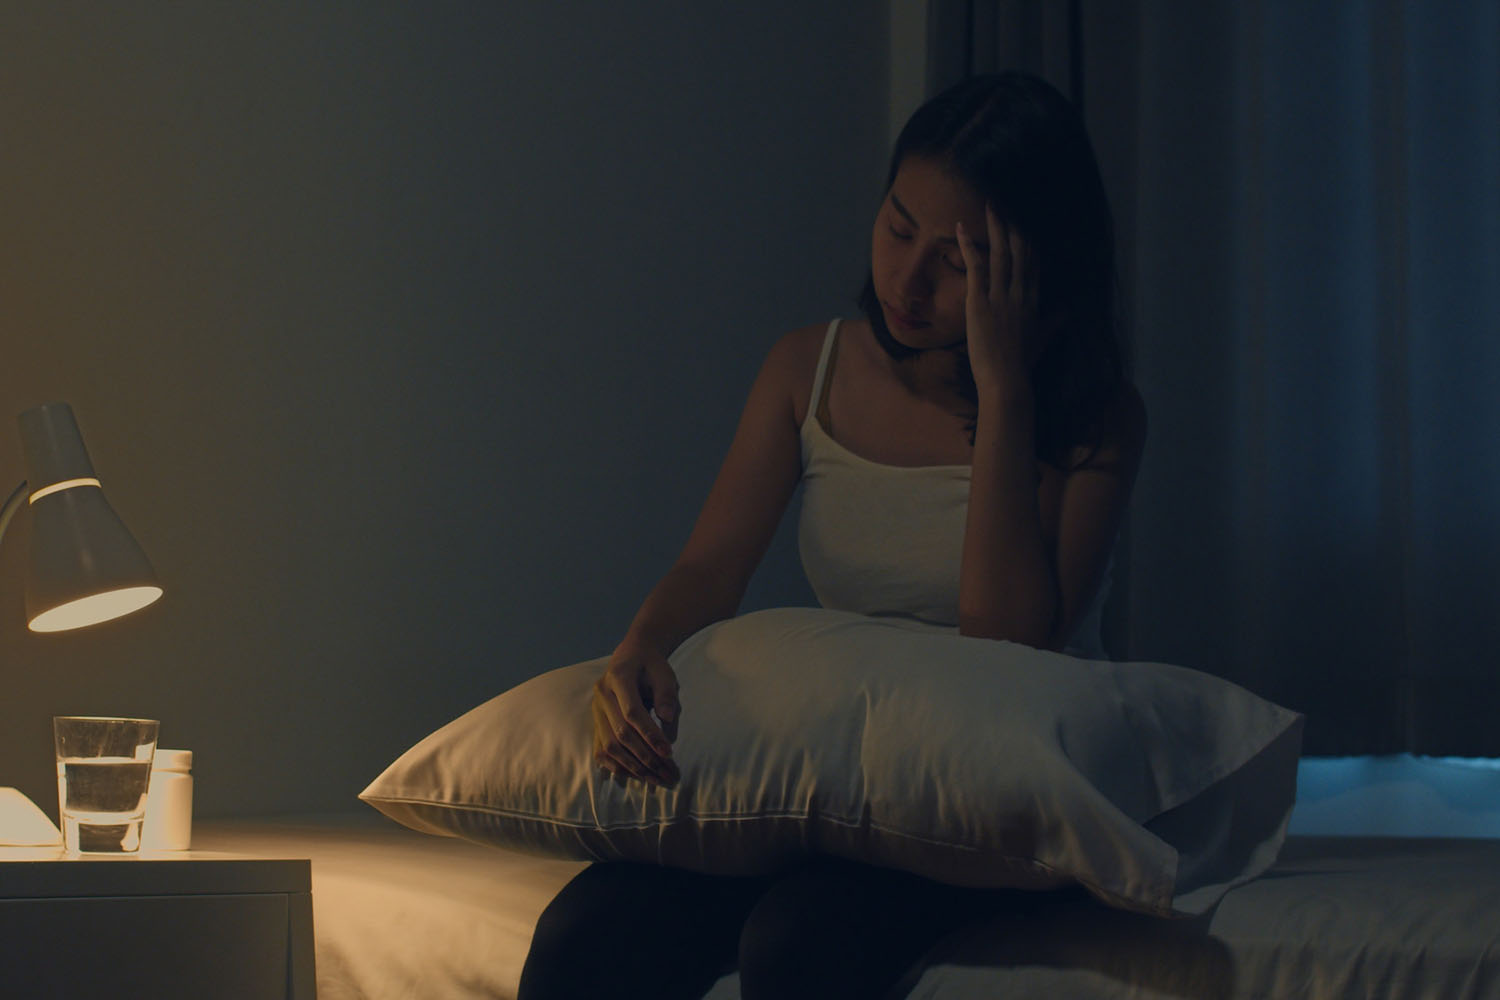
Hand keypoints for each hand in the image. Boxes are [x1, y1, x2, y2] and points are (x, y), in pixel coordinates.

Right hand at [591, 642, 680, 786]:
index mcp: (618, 678)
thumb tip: (667, 720)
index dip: (650, 734)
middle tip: (667, 773)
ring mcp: (595, 711)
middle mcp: (601, 695)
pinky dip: (618, 766)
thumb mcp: (664, 673)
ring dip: (633, 766)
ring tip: (657, 778)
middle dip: (645, 756)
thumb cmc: (651, 666)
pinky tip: (637, 775)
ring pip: (608, 746)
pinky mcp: (595, 723)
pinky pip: (601, 750)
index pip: (632, 713)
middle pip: (619, 733)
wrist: (631, 658)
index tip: (669, 752)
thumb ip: (666, 694)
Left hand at [956, 208, 1040, 395]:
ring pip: (1001, 254)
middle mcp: (1020, 293)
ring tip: (991, 207)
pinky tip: (960, 229)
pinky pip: (976, 267)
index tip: (1025, 223)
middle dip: (1014, 227)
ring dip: (996, 229)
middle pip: (1020, 252)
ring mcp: (1001, 296)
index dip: (1030, 242)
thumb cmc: (1022, 363)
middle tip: (1007, 205)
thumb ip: (1054, 322)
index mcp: (1033, 301)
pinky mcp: (980, 302)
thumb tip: (1068, 311)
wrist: (1007, 379)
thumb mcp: (1042, 339)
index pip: (1033, 264)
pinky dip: (968, 246)